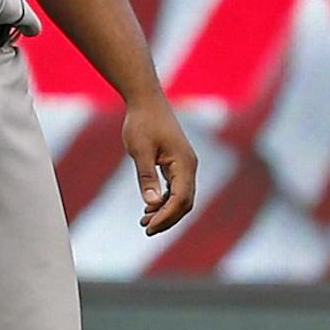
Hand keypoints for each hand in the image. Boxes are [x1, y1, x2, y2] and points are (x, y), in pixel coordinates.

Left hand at [123, 96, 196, 235]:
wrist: (146, 101)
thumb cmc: (142, 122)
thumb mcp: (140, 150)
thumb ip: (147, 177)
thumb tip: (151, 203)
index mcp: (184, 163)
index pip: (181, 199)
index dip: (166, 216)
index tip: (149, 226)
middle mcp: (190, 166)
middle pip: (185, 202)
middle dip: (168, 218)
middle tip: (146, 228)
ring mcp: (185, 164)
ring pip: (182, 197)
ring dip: (166, 211)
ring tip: (144, 220)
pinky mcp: (177, 163)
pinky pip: (176, 188)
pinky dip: (165, 200)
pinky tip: (149, 206)